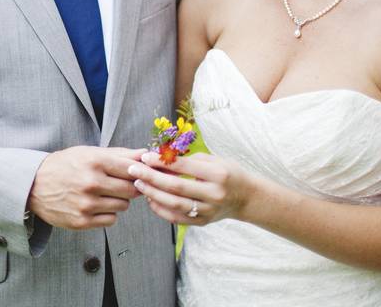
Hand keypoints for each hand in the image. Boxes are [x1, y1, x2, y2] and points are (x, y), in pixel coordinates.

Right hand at [28, 146, 144, 229]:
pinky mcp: (82, 221)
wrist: (34, 185)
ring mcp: (87, 204)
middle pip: (131, 190)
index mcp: (95, 162)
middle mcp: (91, 183)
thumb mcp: (89, 153)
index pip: (132, 169)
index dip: (137, 172)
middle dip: (130, 187)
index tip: (135, 173)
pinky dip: (108, 213)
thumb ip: (120, 154)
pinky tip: (96, 205)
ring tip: (104, 194)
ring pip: (123, 206)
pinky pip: (111, 219)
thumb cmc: (65, 165)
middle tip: (120, 184)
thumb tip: (146, 154)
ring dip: (119, 200)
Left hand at [127, 151, 256, 224]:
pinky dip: (161, 209)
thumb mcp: (213, 160)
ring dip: (153, 194)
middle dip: (151, 178)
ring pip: (174, 205)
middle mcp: (214, 194)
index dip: (162, 161)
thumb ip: (188, 160)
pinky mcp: (203, 223)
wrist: (247, 198)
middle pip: (176, 187)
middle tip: (133, 170)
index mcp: (218, 174)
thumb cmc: (228, 173)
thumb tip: (159, 158)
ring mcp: (209, 211)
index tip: (145, 156)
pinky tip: (151, 199)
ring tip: (139, 184)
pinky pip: (177, 218)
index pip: (184, 167)